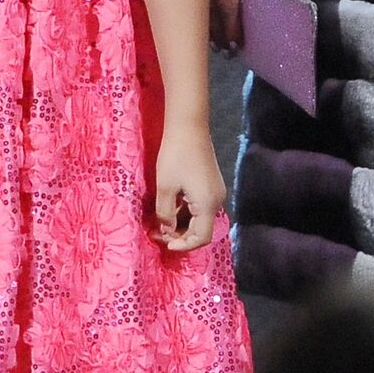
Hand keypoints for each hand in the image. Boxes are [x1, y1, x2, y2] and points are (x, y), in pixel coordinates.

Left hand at [152, 128, 227, 253]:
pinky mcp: (211, 184)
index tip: (165, 244)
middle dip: (179, 235)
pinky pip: (199, 206)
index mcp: (208, 204)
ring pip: (199, 218)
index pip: (201, 238)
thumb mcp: (165, 187)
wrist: (189, 127)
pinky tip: (170, 208)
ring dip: (180, 224)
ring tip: (159, 222)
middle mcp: (217, 200)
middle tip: (157, 233)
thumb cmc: (175, 156)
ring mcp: (215, 191)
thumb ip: (165, 214)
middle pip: (201, 230)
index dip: (183, 245)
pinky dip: (185, 212)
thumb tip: (166, 230)